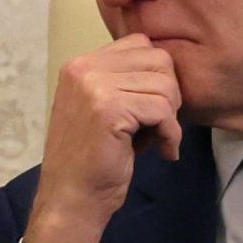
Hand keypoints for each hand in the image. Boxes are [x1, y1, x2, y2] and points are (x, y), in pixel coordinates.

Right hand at [22, 34, 183, 242]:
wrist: (71, 198)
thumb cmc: (92, 159)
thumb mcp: (103, 107)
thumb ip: (125, 82)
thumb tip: (169, 68)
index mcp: (79, 64)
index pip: (140, 44)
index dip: (157, 76)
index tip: (150, 109)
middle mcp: (82, 68)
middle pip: (158, 60)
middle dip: (169, 94)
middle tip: (159, 124)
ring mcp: (93, 86)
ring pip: (165, 84)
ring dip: (171, 116)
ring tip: (157, 139)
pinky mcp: (108, 109)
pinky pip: (162, 109)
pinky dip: (171, 133)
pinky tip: (162, 151)